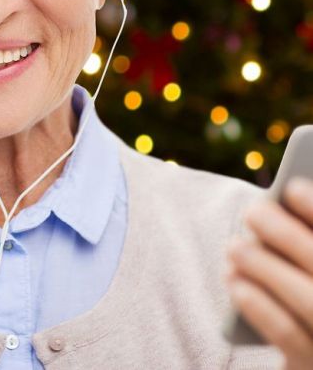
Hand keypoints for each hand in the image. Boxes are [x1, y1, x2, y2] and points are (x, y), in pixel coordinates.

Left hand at [224, 176, 312, 369]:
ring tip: (233, 246)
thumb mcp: (306, 264)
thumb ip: (304, 238)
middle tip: (252, 211)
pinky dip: (259, 304)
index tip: (291, 187)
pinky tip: (235, 282)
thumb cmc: (306, 298)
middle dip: (286, 234)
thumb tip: (283, 198)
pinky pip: (288, 335)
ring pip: (310, 300)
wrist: (310, 353)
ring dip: (265, 266)